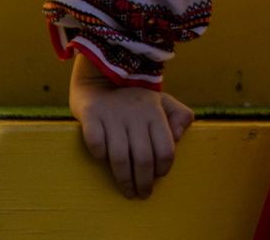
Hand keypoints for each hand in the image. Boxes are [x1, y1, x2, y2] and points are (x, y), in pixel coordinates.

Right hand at [67, 53, 194, 198]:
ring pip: (119, 157)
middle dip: (144, 182)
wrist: (100, 75)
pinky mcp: (91, 114)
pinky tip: (102, 160)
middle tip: (143, 194)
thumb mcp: (161, 102)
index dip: (163, 169)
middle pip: (143, 158)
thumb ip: (178, 116)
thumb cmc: (135, 99)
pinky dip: (99, 155)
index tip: (157, 177)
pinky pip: (96, 142)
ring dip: (124, 180)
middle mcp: (135, 113)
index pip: (165, 149)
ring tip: (127, 191)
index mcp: (154, 112)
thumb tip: (178, 137)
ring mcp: (112, 114)